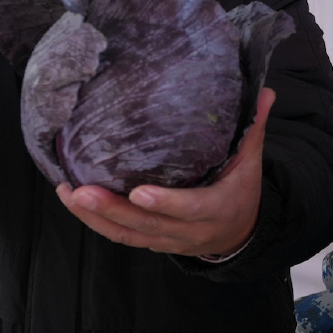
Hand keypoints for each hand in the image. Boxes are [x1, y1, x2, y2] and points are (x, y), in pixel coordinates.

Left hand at [57, 88, 270, 257]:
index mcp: (218, 208)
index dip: (166, 204)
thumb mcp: (251, 161)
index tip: (139, 192)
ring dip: (95, 217)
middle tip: (82, 191)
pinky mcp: (152, 242)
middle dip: (113, 210)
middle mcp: (190, 231)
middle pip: (148, 226)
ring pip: (128, 235)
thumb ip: (253, 127)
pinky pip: (120, 236)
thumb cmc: (241, 189)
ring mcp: (168, 240)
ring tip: (68, 193)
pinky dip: (94, 221)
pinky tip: (71, 199)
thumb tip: (264, 91)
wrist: (239, 232)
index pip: (191, 208)